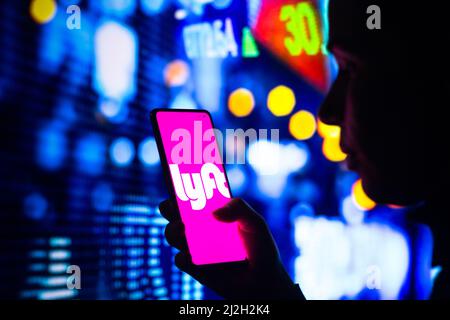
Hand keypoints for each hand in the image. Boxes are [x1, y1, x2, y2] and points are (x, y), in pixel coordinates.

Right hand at [159, 198, 304, 299]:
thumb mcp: (255, 222)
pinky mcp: (194, 267)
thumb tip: (214, 213)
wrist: (263, 281)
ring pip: (173, 234)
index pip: (192, 194)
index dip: (181, 184)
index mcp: (211, 211)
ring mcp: (195, 246)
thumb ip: (240, 209)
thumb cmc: (259, 247)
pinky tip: (192, 256)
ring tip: (184, 229)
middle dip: (169, 206)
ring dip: (174, 230)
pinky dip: (184, 256)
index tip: (176, 175)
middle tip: (172, 203)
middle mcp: (199, 226)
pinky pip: (181, 260)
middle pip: (174, 212)